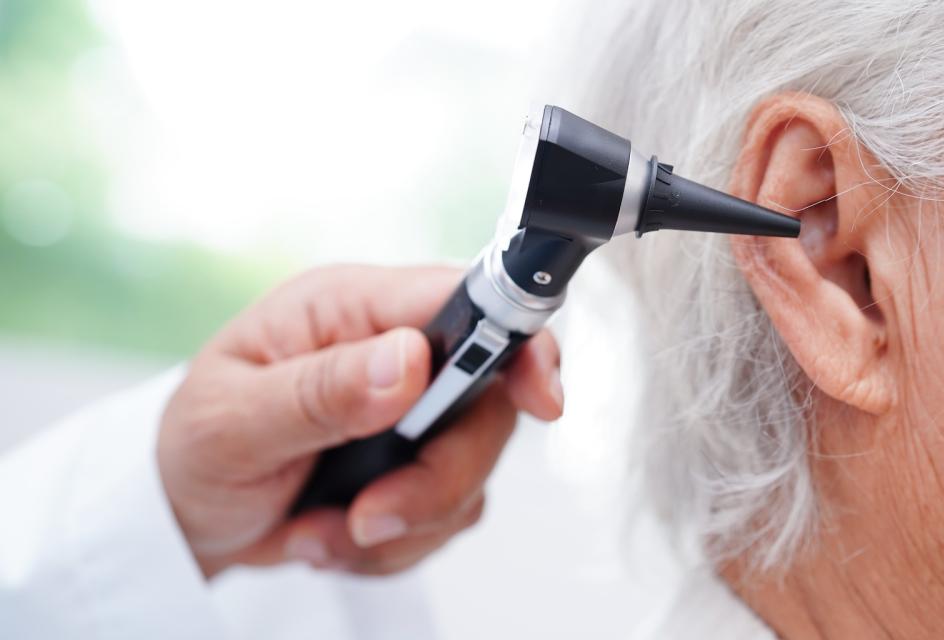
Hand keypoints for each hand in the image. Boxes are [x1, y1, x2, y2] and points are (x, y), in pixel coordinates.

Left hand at [158, 265, 562, 577]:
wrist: (183, 515)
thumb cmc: (192, 448)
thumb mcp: (232, 420)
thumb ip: (322, 390)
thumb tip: (410, 361)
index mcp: (351, 308)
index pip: (468, 300)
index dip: (518, 343)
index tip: (540, 398)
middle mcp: (394, 351)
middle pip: (488, 404)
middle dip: (439, 478)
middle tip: (370, 518)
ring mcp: (414, 413)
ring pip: (474, 471)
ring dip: (405, 523)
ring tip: (322, 531)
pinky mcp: (418, 466)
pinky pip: (449, 515)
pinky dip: (394, 546)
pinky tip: (331, 538)